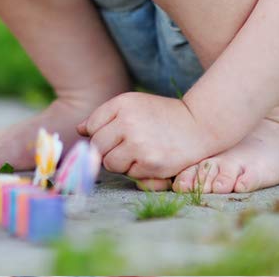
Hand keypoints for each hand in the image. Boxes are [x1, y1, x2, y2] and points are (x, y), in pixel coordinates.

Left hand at [78, 92, 217, 179]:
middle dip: (105, 150)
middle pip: (97, 146)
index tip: (108, 137)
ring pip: (110, 163)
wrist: (199, 125)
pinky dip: (135, 171)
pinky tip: (149, 159)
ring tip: (135, 153)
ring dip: (119, 162)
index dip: (97, 134)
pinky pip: (129, 174)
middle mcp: (127, 122)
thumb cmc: (161, 115)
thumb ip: (105, 116)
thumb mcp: (133, 105)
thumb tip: (79, 130)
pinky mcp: (150, 164)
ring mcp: (139, 144)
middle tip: (122, 148)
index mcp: (122, 104)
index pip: (92, 125)